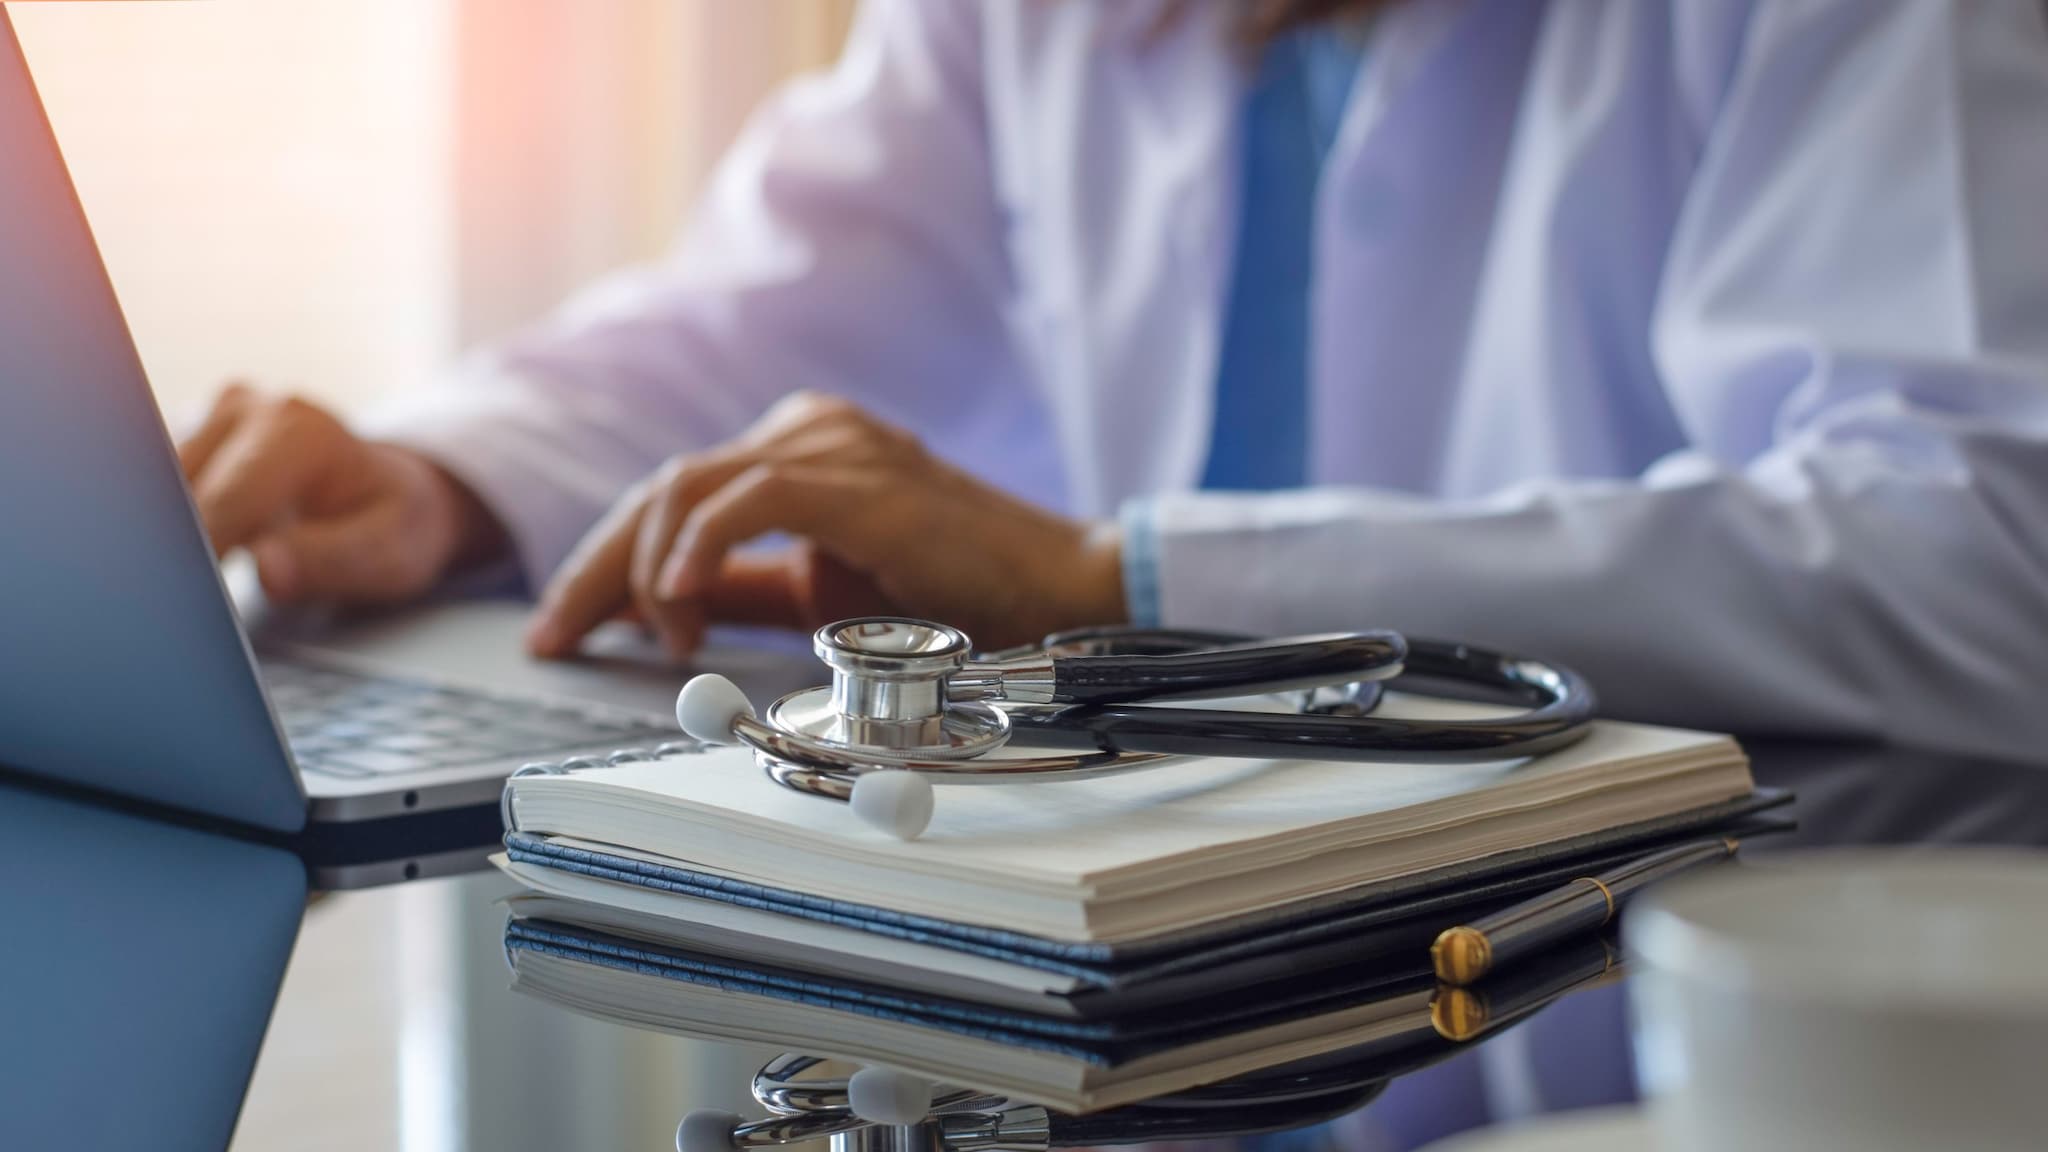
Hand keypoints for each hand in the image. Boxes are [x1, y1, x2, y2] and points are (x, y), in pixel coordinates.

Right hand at [178, 385, 505, 603]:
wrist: (397, 493)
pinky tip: (185, 561)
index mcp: (302, 432)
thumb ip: (331, 561)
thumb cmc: (396, 524)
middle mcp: (254, 410)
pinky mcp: (198, 435)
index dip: (200, 557)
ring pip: (159, 488)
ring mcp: (220, 416)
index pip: (225, 501)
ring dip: (166, 539)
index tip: (186, 606)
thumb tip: (268, 568)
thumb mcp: (390, 553)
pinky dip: (167, 527)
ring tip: (188, 588)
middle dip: (175, 550)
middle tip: (181, 608)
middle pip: (180, 489)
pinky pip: (159, 485)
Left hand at [527, 392, 1126, 658]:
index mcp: (797, 449)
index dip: (604, 563)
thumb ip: (744, 592)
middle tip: (557, 633)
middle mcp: (806, 430)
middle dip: (597, 568)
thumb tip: (658, 615)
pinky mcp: (857, 476)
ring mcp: (832, 444)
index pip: (672, 497)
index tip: (560, 627)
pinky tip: (680, 597)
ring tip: (663, 634)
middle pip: (663, 487)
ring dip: (650, 570)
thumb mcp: (820, 597)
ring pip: (689, 488)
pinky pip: (748, 499)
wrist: (1056, 588)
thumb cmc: (955, 593)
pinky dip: (699, 547)